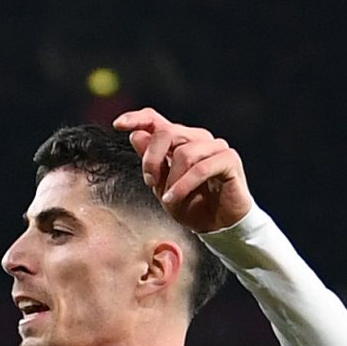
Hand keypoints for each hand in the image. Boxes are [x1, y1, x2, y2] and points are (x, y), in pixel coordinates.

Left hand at [113, 108, 253, 232]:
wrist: (219, 227)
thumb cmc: (193, 206)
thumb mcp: (163, 187)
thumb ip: (152, 163)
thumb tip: (136, 136)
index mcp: (179, 141)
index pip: (155, 120)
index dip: (137, 118)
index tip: (118, 125)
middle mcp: (198, 138)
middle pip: (166, 132)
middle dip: (151, 159)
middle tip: (150, 182)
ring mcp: (215, 146)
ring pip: (183, 152)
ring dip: (172, 180)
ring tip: (169, 199)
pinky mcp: (229, 159)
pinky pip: (200, 168)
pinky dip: (183, 186)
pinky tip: (174, 199)